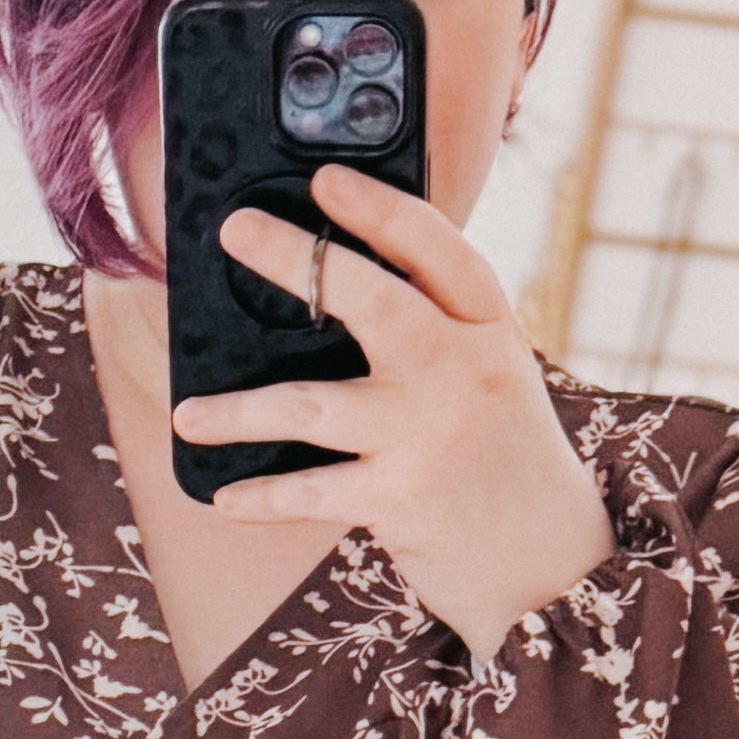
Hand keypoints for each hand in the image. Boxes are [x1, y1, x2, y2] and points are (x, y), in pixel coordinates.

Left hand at [171, 165, 615, 660]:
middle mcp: (461, 370)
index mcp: (486, 327)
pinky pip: (310, 492)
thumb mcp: (487, 375)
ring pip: (313, 406)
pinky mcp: (402, 499)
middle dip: (298, 260)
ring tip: (186, 414)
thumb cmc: (498, 453)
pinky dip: (261, 497)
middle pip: (373, 301)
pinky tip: (223, 497)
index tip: (326, 178)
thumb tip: (321, 288)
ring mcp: (428, 435)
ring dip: (240, 412)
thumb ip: (431, 331)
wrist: (552, 560)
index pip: (436, 248)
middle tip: (236, 230)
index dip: (380, 208)